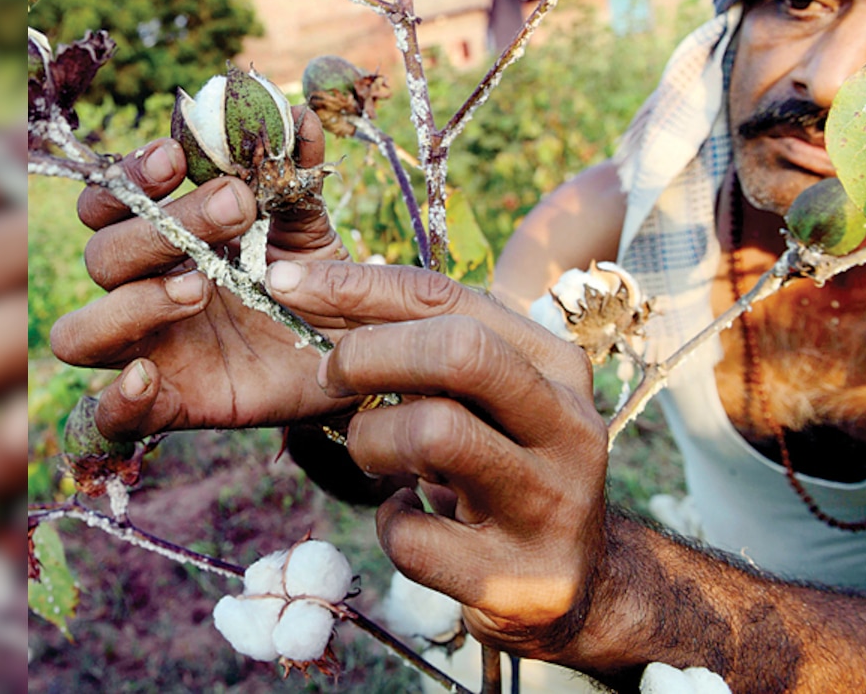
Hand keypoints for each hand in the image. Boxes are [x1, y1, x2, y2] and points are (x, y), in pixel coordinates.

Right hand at [50, 108, 355, 439]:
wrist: (357, 355)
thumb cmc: (319, 283)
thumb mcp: (311, 227)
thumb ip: (295, 175)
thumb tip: (296, 114)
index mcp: (167, 239)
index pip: (112, 201)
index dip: (130, 176)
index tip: (176, 156)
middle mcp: (145, 289)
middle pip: (102, 255)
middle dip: (161, 227)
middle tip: (234, 206)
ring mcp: (152, 350)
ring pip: (80, 332)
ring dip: (130, 303)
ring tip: (198, 287)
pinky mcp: (172, 405)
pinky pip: (110, 418)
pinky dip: (116, 400)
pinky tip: (148, 376)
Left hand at [263, 258, 610, 662]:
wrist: (576, 582)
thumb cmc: (509, 465)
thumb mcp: (494, 399)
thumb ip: (435, 348)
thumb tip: (323, 289)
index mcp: (557, 366)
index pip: (450, 296)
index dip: (358, 284)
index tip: (288, 283)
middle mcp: (568, 425)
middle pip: (457, 351)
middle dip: (368, 353)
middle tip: (325, 377)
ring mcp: (550, 503)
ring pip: (434, 433)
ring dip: (370, 440)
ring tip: (370, 453)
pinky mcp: (516, 577)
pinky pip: (413, 535)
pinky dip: (387, 522)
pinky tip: (403, 516)